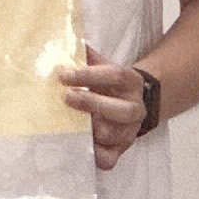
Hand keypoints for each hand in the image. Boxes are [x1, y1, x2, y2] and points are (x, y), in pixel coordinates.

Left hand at [61, 46, 146, 170]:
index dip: (88, 75)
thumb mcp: (104, 66)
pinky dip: (97, 157)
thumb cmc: (110, 83)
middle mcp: (134, 107)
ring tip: (68, 125)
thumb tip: (64, 40)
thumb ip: (88, 56)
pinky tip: (83, 151)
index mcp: (130, 82)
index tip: (62, 74)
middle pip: (119, 109)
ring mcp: (129, 130)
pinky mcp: (122, 148)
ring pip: (115, 135)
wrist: (136, 101)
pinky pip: (112, 158)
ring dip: (91, 131)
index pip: (114, 75)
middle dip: (91, 104)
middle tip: (65, 98)